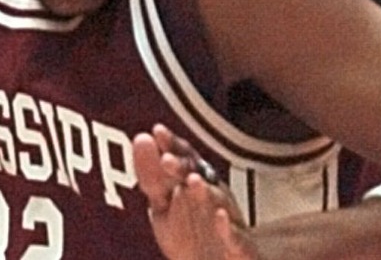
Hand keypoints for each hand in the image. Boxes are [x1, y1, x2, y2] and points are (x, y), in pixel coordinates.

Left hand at [133, 124, 256, 259]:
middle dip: (184, 168)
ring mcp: (228, 221)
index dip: (172, 145)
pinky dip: (228, 228)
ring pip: (219, 203)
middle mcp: (214, 197)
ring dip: (206, 192)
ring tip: (193, 182)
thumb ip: (151, 176)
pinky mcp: (240, 248)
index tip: (158, 132)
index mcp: (195, 184)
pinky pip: (236, 237)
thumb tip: (140, 140)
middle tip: (166, 159)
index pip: (184, 158)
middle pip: (200, 176)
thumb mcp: (164, 205)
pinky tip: (219, 218)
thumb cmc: (192, 236)